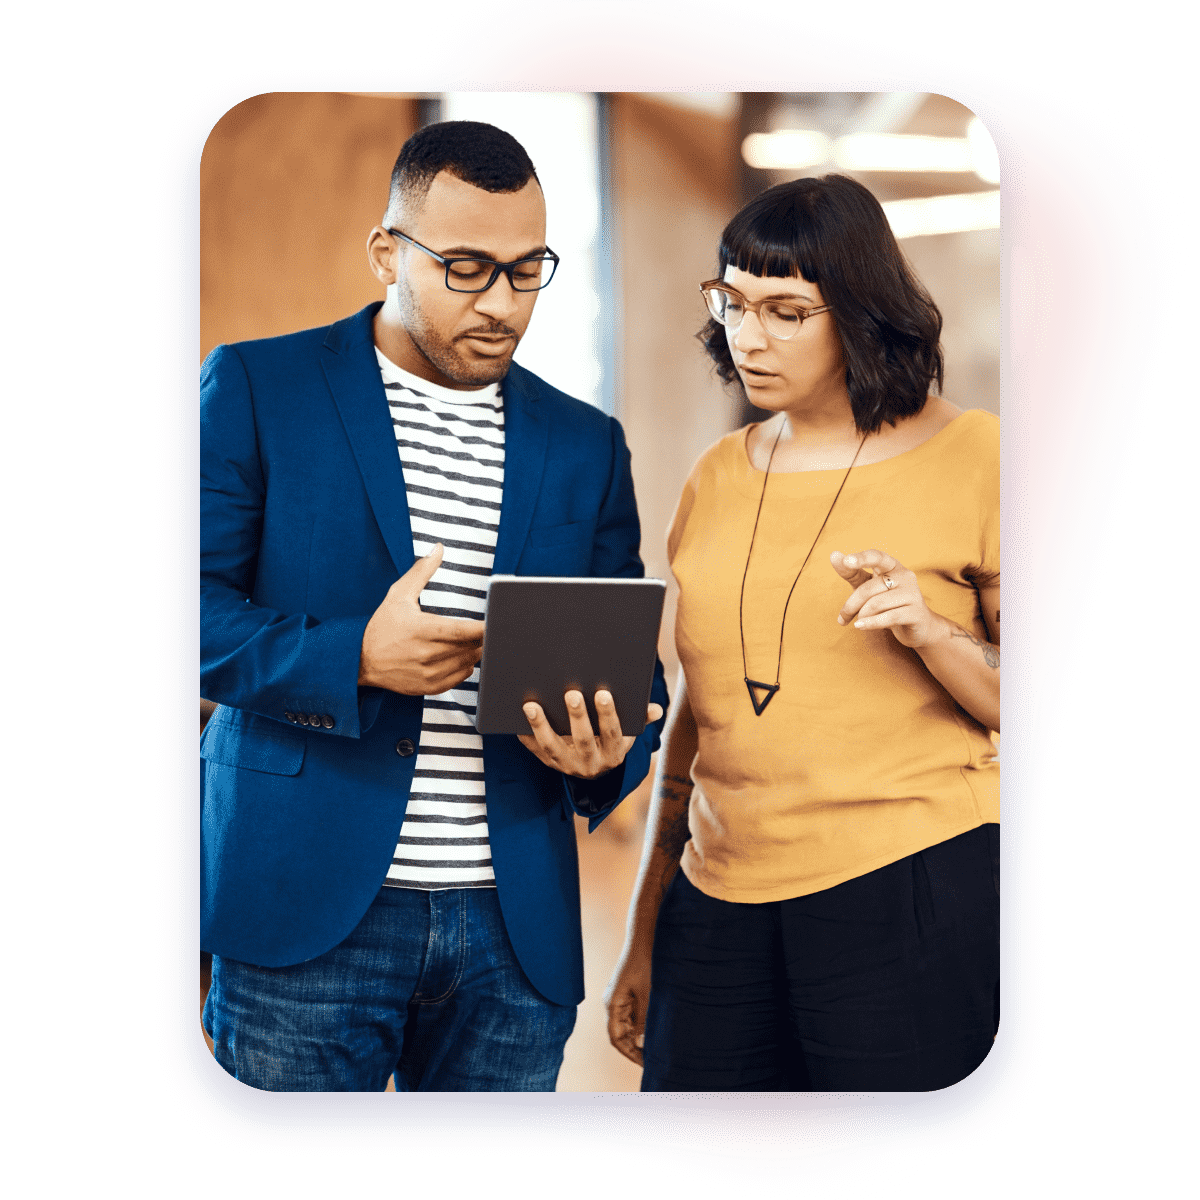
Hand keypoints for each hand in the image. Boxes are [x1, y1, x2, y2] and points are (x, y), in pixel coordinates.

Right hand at [358, 545, 484, 693]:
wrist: (361, 660)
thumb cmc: (382, 625)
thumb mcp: (399, 594)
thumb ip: (422, 571)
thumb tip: (438, 548)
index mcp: (421, 630)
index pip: (461, 631)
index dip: (483, 628)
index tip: (496, 622)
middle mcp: (425, 654)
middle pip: (469, 647)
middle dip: (482, 637)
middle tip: (488, 627)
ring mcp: (427, 673)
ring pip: (468, 662)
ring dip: (475, 650)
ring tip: (474, 640)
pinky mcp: (428, 687)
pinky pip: (460, 677)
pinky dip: (466, 665)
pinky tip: (461, 655)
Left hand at [518, 689, 664, 778]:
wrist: (594, 771)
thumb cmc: (610, 741)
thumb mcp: (628, 735)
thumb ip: (640, 720)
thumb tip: (656, 709)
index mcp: (614, 753)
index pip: (613, 734)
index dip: (609, 716)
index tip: (603, 694)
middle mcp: (591, 763)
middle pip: (583, 740)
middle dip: (577, 717)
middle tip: (571, 692)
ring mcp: (568, 766)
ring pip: (553, 747)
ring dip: (541, 726)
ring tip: (531, 705)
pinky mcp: (549, 764)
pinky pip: (535, 751)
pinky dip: (525, 736)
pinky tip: (516, 720)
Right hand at [604, 946, 651, 1065]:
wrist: (643, 938)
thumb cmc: (644, 963)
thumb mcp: (647, 994)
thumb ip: (644, 1019)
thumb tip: (642, 1043)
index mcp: (612, 1004)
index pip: (616, 1038)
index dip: (629, 1053)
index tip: (645, 1064)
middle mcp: (613, 1003)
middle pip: (621, 1034)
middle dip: (635, 1048)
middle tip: (654, 1059)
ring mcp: (621, 997)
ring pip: (628, 1025)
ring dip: (640, 1037)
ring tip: (657, 1047)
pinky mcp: (629, 992)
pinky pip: (633, 1015)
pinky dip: (643, 1025)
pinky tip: (656, 1029)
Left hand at [830, 548, 947, 649]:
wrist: (919, 627)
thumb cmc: (888, 603)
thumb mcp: (868, 586)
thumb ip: (851, 572)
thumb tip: (833, 555)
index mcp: (892, 565)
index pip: (876, 557)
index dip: (861, 559)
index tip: (846, 561)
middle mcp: (905, 575)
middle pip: (869, 588)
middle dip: (852, 604)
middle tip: (842, 618)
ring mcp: (913, 594)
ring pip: (877, 604)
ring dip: (861, 615)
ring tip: (858, 622)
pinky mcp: (916, 613)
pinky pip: (889, 617)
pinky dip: (871, 623)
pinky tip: (860, 626)